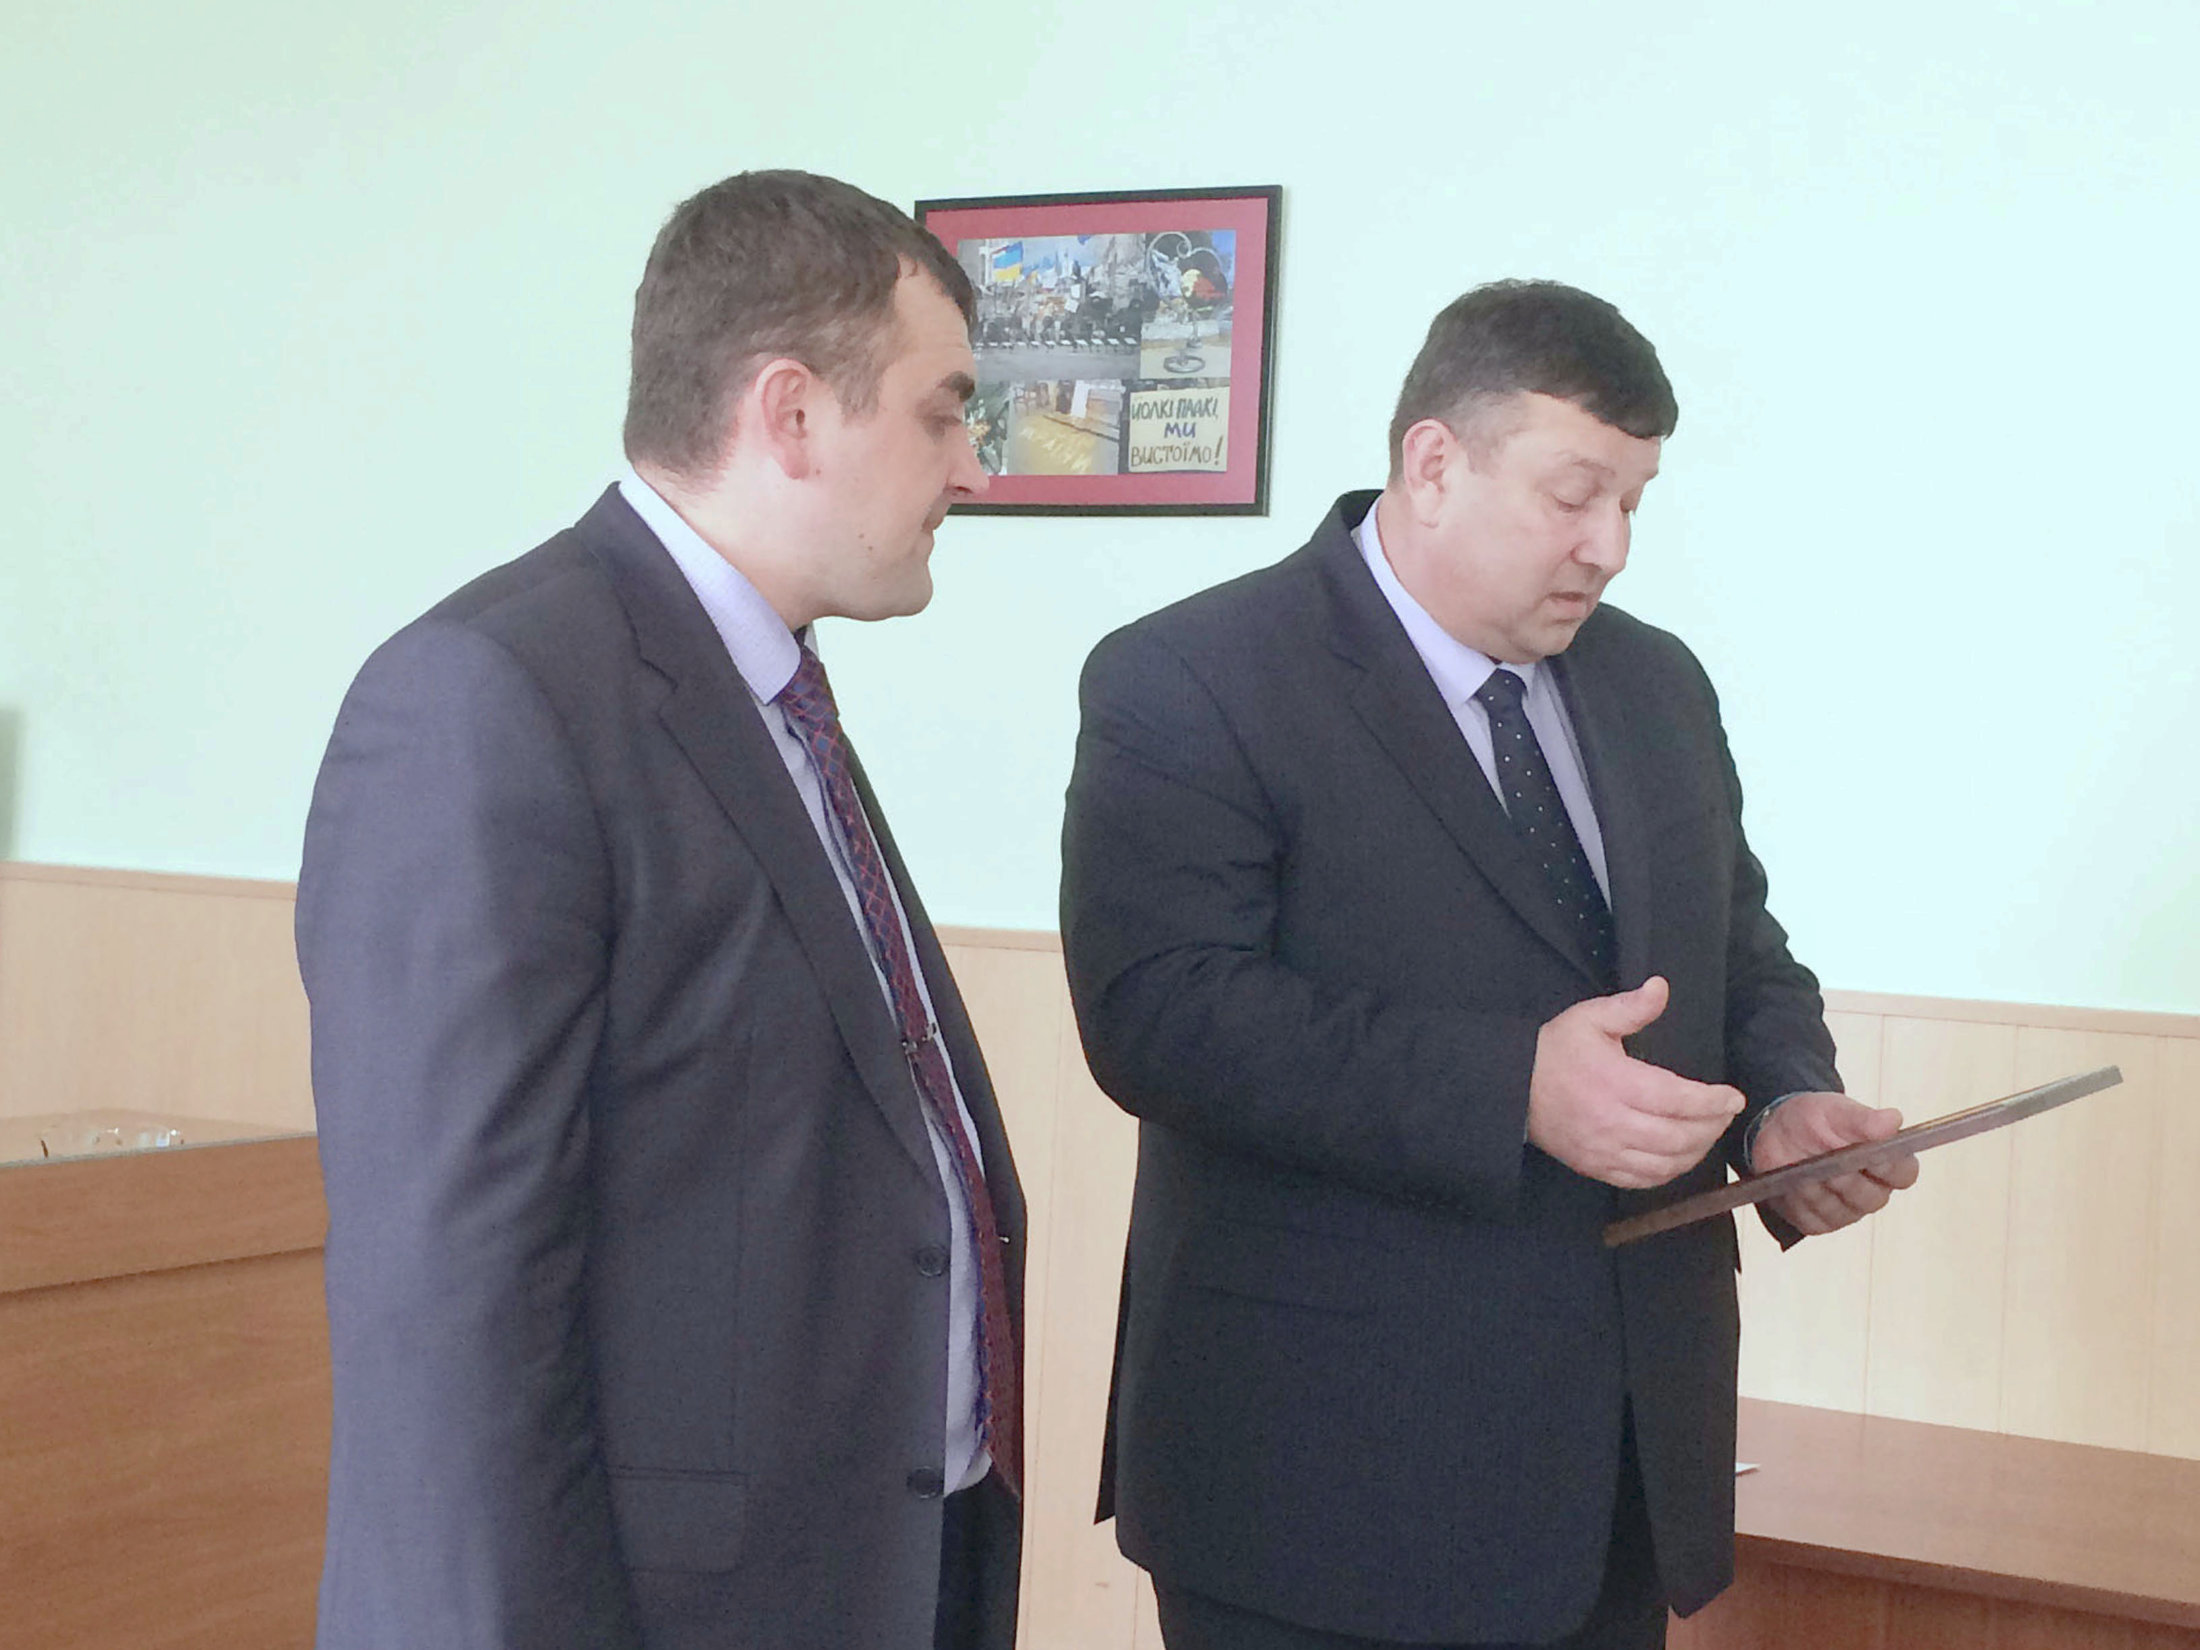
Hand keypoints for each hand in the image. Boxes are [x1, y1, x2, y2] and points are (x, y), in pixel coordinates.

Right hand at [1526, 977, 1745, 1188]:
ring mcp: (1603, 1150)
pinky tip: (1680, 1156)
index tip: (1733, 1098)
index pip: (1677, 1098)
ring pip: (1666, 1163)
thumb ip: (1630, 1006)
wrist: (1512, 1087)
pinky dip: (1670, 1172)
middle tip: (1724, 1114)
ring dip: (1696, 1151)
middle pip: (1678, 1135)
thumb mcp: (1589, 1017)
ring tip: (1707, 1133)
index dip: (1712, 1102)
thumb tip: (1661, 988)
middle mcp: (1611, 1122)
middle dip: (1712, 1126)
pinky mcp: (1596, 1167)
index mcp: (1614, 1082)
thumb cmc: (1555, 1050)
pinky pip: (1644, 1180)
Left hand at [1749, 1090, 1918, 1234]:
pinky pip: (1812, 1219)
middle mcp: (1872, 1192)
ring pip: (1839, 1210)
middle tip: (1827, 1159)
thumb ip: (1862, 1118)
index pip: (1904, 1174)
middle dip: (1846, 1177)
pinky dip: (1798, 1200)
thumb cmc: (1813, 1121)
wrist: (1776, 1133)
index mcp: (1887, 1161)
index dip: (1889, 1167)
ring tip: (1803, 1167)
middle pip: (1871, 1198)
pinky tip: (1790, 1183)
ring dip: (1818, 1187)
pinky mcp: (1819, 1223)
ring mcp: (1847, 1211)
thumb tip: (1893, 1120)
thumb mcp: (1833, 1111)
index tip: (1870, 1154)